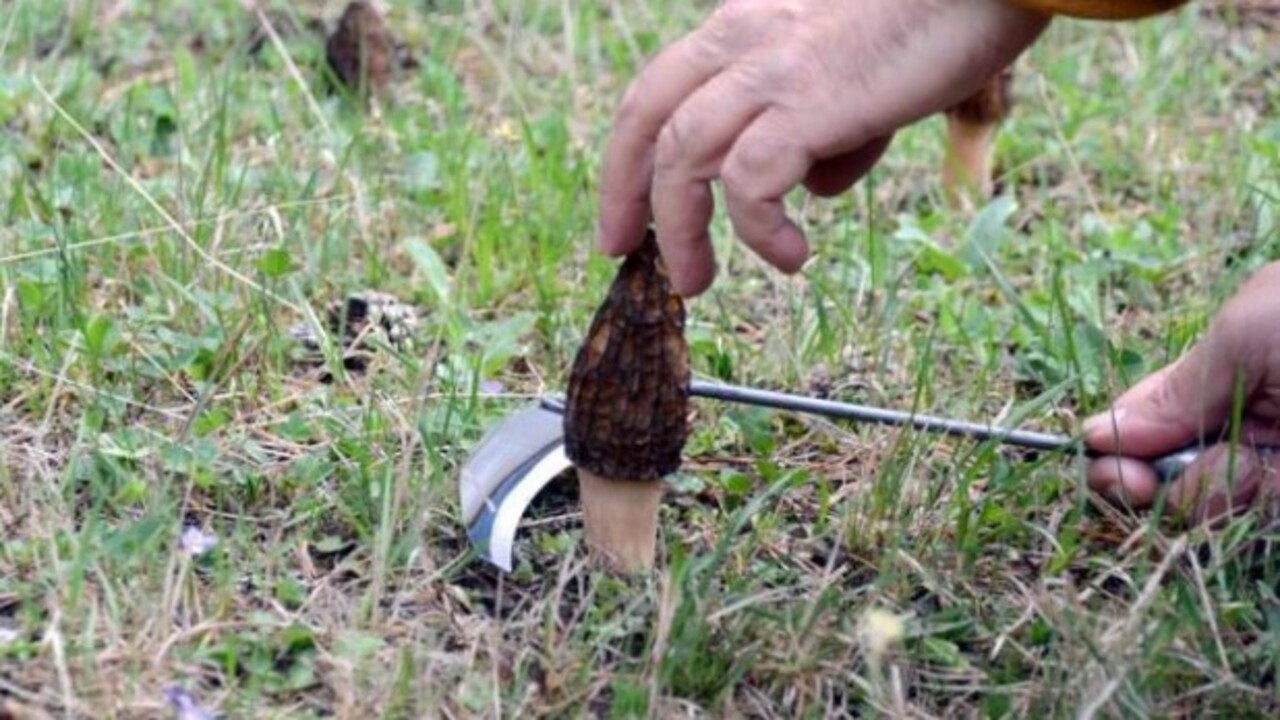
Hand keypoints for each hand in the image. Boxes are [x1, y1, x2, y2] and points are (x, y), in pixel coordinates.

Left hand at [596, 0, 1049, 295]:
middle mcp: (743, 39)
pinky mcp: (808, 99)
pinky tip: (793, 256)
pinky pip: (751, 181)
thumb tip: (814, 188)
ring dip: (682, 231)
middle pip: (648, 121)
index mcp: (745, 26)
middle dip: (624, 194)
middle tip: (625, 253)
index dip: (628, 155)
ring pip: (684, 158)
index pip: (656, 91)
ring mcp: (771, 67)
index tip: (625, 213)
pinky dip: (758, 230)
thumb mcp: (860, 78)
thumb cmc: (938, 20)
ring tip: (700, 281)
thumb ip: (828, 129)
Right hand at [1084, 262, 1279, 522]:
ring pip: (1212, 508)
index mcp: (1221, 380)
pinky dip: (1263, 500)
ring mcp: (1271, 469)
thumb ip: (1174, 391)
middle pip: (1166, 480)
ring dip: (1221, 491)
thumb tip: (1093, 433)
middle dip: (1161, 483)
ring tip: (1268, 461)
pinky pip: (1260, 521)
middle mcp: (1241, 429)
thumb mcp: (1245, 332)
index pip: (1141, 429)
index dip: (1116, 455)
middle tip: (1176, 475)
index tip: (1116, 471)